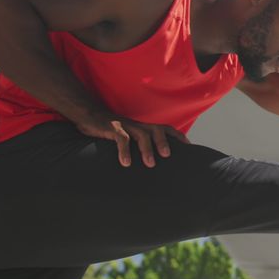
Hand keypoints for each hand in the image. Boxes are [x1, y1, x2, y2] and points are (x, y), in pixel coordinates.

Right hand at [75, 113, 189, 167]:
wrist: (89, 114)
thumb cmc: (111, 130)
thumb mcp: (127, 136)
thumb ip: (138, 145)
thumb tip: (150, 161)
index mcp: (143, 127)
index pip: (165, 129)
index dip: (177, 136)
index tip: (189, 146)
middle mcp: (137, 125)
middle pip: (157, 129)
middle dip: (164, 142)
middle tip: (167, 156)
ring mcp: (125, 125)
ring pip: (142, 134)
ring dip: (147, 149)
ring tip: (150, 164)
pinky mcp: (112, 128)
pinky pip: (121, 138)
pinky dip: (125, 151)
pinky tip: (126, 163)